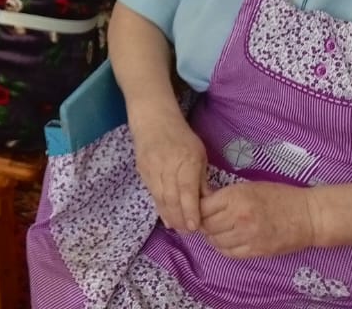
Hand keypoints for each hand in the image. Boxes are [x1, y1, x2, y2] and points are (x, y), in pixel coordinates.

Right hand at [129, 107, 209, 232]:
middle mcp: (167, 165)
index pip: (187, 190)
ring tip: (178, 228)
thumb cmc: (182, 137)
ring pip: (160, 197)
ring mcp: (152, 168)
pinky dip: (159, 206)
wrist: (153, 119)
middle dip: (180, 218)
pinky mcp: (142, 170)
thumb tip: (208, 204)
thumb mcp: (199, 155)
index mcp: (186, 160)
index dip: (191, 210)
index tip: (196, 227)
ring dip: (169, 215)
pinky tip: (166, 217)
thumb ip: (202, 180)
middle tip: (188, 233)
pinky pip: (152, 192)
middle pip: (172, 197)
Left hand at [200, 182, 317, 257]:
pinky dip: (224, 248)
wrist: (309, 216)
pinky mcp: (258, 251)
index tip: (199, 208)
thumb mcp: (249, 187)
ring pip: (216, 241)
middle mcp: (239, 217)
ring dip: (213, 237)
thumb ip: (226, 195)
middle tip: (207, 221)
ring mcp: (248, 236)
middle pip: (206, 225)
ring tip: (218, 231)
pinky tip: (227, 241)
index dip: (197, 208)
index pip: (201, 206)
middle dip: (203, 223)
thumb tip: (203, 201)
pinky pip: (230, 253)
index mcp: (235, 197)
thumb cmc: (280, 196)